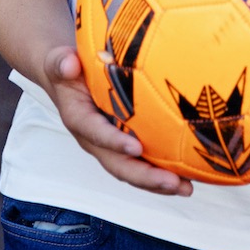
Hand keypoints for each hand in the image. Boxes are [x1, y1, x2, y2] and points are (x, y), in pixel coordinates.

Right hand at [44, 45, 192, 195]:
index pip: (96, 134)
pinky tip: (189, 175)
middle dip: (145, 176)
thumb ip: (62, 63)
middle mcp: (94, 140)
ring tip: (187, 188)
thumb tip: (70, 65)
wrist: (67, 75)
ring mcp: (110, 145)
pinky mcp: (124, 143)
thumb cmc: (67, 66)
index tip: (136, 147)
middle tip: (172, 182)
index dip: (114, 142)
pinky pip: (142, 162)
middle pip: (118, 165)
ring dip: (158, 182)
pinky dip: (163, 171)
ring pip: (133, 170)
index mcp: (79, 120)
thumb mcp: (60, 61)